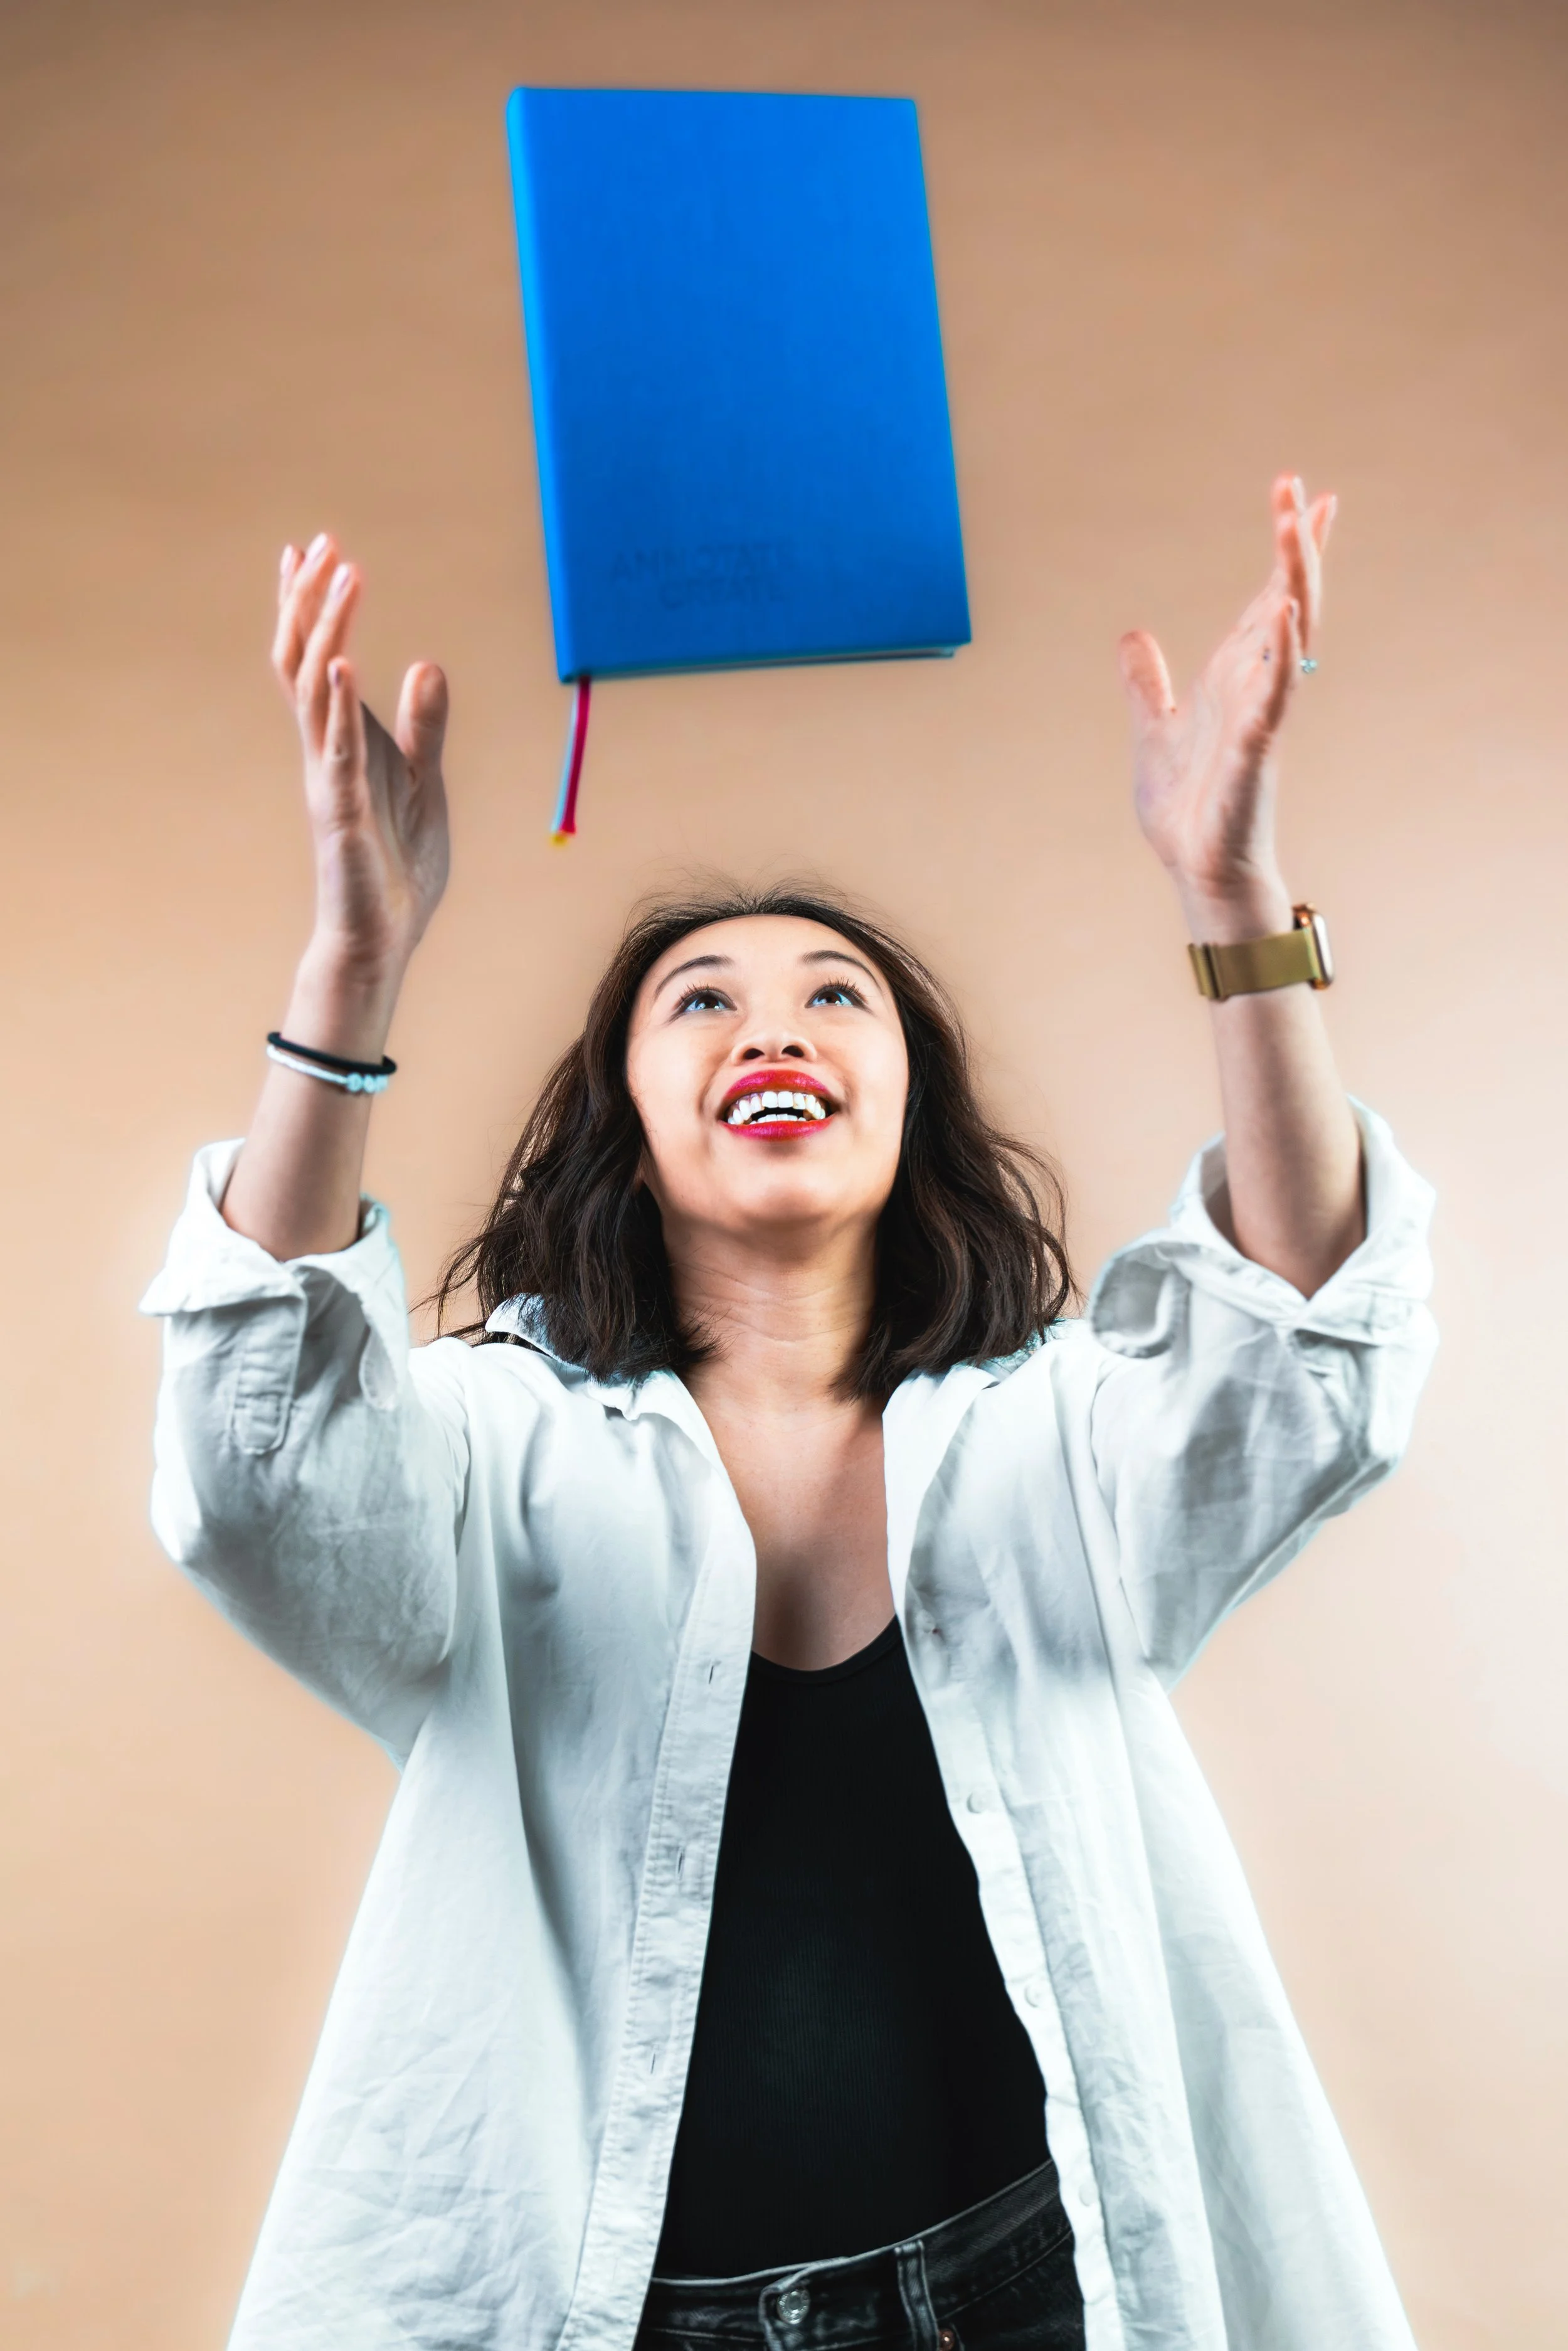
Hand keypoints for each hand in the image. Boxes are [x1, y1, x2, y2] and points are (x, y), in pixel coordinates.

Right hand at [273, 534, 450, 991]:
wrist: (383, 935)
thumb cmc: (396, 863)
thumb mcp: (424, 779)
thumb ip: (425, 725)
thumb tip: (427, 664)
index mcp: (343, 742)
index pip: (317, 659)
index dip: (311, 604)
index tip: (312, 547)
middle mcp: (325, 751)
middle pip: (303, 659)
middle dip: (309, 599)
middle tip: (320, 543)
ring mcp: (329, 779)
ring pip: (315, 689)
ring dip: (327, 629)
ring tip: (340, 574)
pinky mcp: (342, 812)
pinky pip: (337, 748)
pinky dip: (340, 703)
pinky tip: (346, 660)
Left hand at [1118, 475, 1334, 928]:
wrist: (1195, 869)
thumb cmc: (1187, 808)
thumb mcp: (1151, 729)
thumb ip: (1146, 683)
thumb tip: (1132, 636)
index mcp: (1234, 677)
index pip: (1267, 598)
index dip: (1288, 550)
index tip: (1306, 496)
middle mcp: (1255, 686)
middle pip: (1286, 600)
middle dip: (1295, 545)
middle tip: (1300, 487)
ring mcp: (1260, 715)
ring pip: (1288, 634)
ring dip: (1294, 580)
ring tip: (1297, 525)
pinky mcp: (1254, 750)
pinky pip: (1273, 693)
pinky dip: (1278, 652)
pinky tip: (1279, 610)